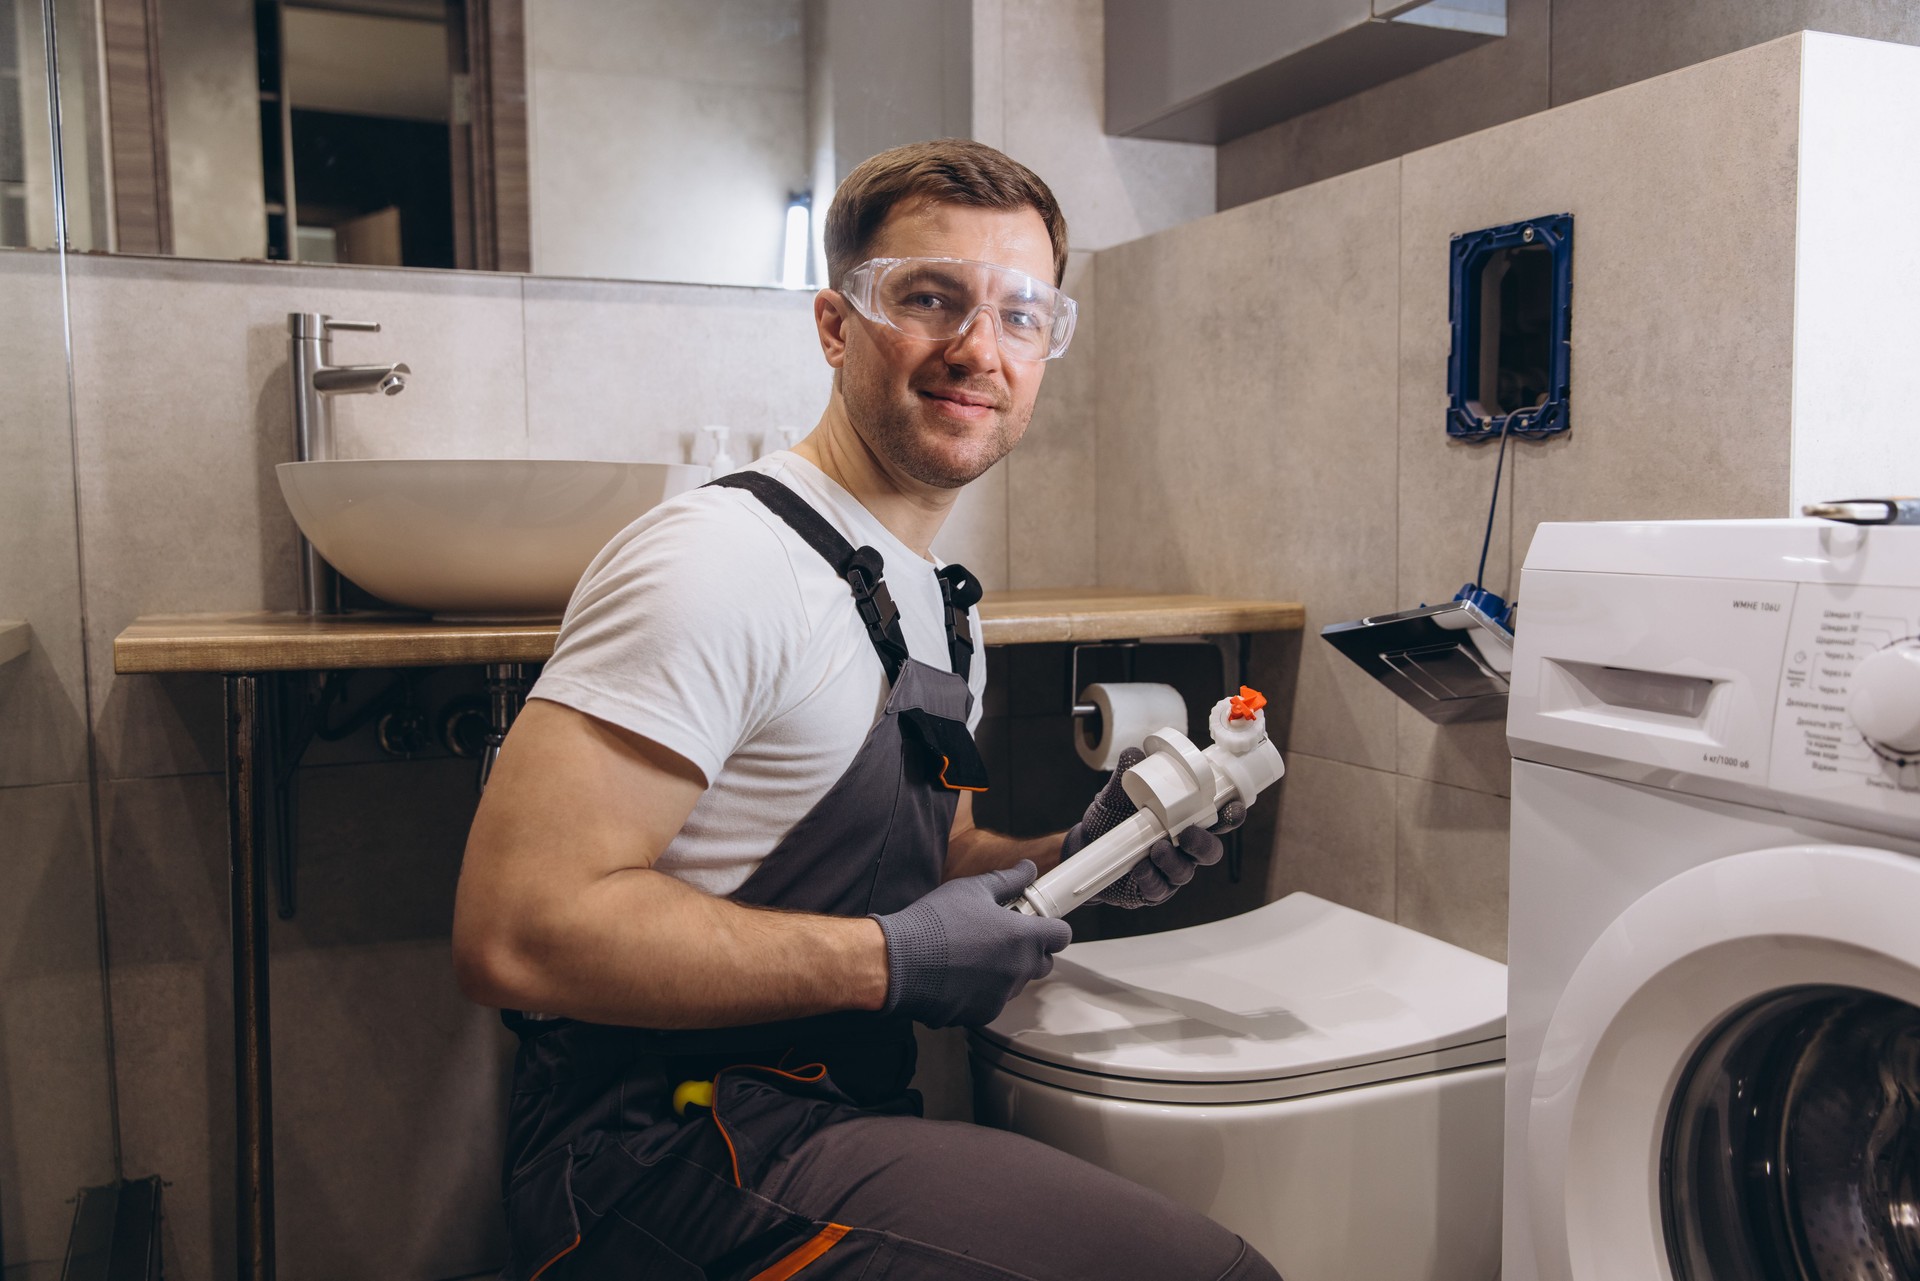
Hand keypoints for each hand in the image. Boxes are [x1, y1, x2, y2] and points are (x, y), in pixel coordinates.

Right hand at [871, 861, 1071, 1027]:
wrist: (898, 962)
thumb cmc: (933, 923)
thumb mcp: (972, 890)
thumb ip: (1008, 880)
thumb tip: (1028, 869)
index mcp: (1022, 937)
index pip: (1062, 935)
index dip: (1051, 926)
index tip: (1036, 922)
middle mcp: (1018, 970)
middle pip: (1042, 962)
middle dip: (1029, 950)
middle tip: (1000, 935)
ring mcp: (1001, 995)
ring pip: (1016, 982)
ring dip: (1005, 970)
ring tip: (972, 953)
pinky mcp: (982, 1014)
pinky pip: (993, 1000)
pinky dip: (983, 990)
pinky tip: (959, 974)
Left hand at [1060, 748, 1245, 908]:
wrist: (1085, 844)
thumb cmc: (1112, 816)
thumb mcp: (1116, 792)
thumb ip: (1127, 772)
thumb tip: (1135, 753)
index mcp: (1184, 819)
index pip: (1218, 818)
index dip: (1231, 814)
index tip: (1232, 807)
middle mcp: (1182, 846)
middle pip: (1210, 851)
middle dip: (1204, 844)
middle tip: (1187, 834)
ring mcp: (1169, 870)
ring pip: (1185, 871)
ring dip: (1174, 861)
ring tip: (1157, 849)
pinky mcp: (1152, 890)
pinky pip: (1159, 889)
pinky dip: (1151, 878)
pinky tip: (1140, 869)